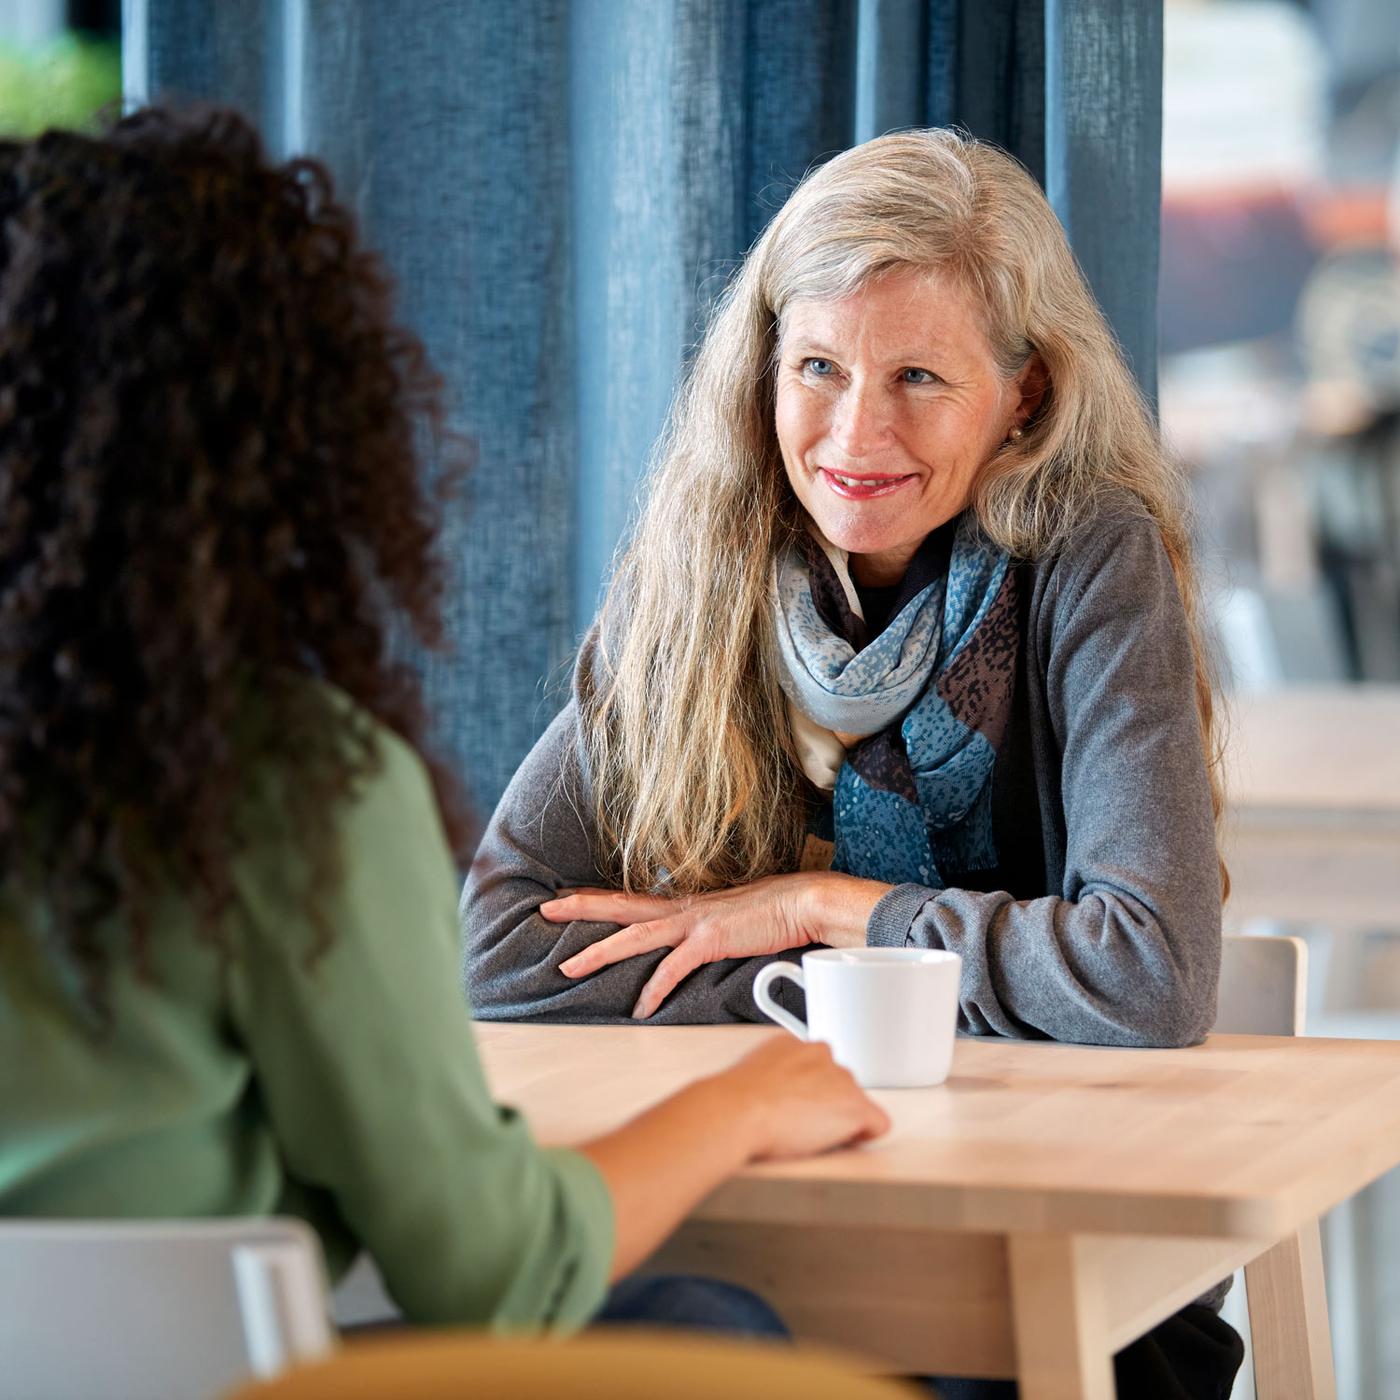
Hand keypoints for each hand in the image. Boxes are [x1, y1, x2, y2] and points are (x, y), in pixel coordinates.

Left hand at [542, 872, 886, 1018]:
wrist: (804, 903)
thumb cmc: (771, 913)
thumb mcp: (729, 919)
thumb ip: (705, 929)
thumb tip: (693, 940)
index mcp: (684, 905)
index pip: (631, 900)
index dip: (597, 898)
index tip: (565, 897)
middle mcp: (682, 910)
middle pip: (620, 907)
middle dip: (580, 908)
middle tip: (543, 910)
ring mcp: (694, 924)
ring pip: (633, 936)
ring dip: (598, 951)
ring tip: (567, 966)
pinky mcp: (709, 941)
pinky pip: (672, 969)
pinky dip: (654, 990)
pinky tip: (639, 1010)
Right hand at [715, 1034, 890, 1160]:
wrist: (739, 1110)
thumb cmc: (735, 1100)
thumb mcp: (749, 1074)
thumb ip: (773, 1076)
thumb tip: (776, 1094)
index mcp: (793, 1044)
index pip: (816, 1066)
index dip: (808, 1091)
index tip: (796, 1105)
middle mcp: (821, 1054)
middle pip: (837, 1083)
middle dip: (825, 1103)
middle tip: (800, 1123)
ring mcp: (841, 1079)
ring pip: (854, 1103)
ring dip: (839, 1118)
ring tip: (809, 1134)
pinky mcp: (855, 1106)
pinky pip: (877, 1123)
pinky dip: (865, 1134)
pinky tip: (844, 1140)